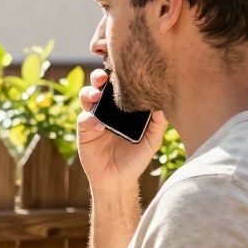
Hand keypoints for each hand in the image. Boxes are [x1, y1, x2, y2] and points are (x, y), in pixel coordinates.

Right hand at [77, 68, 167, 192]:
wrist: (118, 180)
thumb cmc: (135, 159)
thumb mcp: (152, 141)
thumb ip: (158, 124)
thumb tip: (164, 104)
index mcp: (124, 108)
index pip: (119, 86)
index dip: (118, 74)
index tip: (122, 67)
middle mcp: (108, 109)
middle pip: (100, 85)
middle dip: (99, 77)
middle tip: (103, 77)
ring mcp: (94, 118)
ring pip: (86, 96)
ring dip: (89, 92)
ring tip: (96, 96)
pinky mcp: (85, 130)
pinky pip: (84, 118)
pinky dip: (90, 118)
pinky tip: (100, 126)